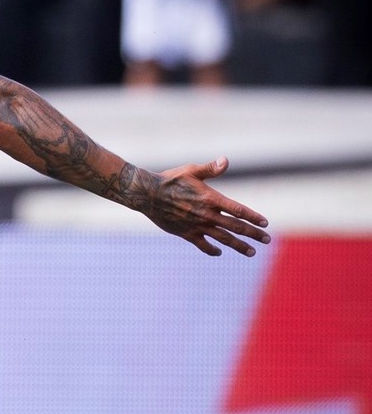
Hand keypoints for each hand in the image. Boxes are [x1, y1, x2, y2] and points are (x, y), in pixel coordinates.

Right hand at [145, 157, 270, 256]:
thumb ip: (210, 169)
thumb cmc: (169, 180)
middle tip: (266, 240)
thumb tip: (226, 160)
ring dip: (239, 246)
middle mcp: (206, 214)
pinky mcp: (185, 233)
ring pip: (223, 239)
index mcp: (210, 198)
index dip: (253, 217)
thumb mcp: (191, 171)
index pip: (238, 210)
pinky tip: (219, 252)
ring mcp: (196, 226)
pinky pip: (202, 245)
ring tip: (251, 252)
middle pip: (236, 227)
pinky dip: (212, 250)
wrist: (147, 194)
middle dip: (253, 234)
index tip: (265, 223)